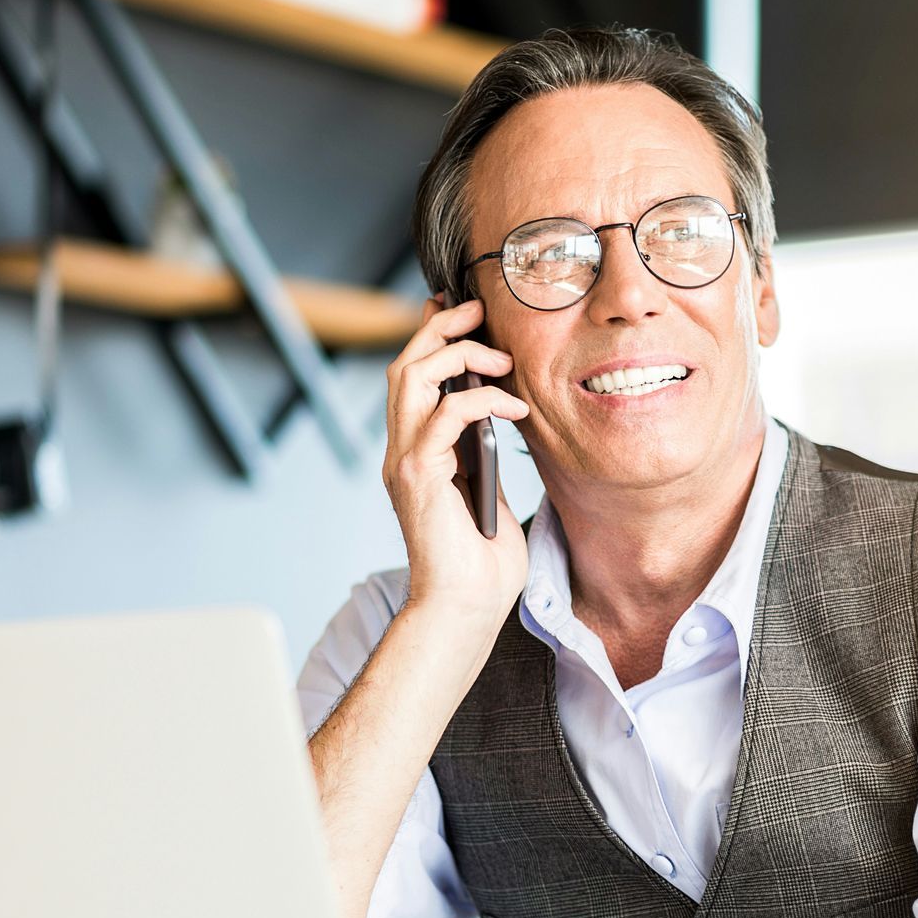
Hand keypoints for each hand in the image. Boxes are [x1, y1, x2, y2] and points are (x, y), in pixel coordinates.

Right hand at [383, 297, 529, 622]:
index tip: (463, 310)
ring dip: (456, 357)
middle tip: (478, 313)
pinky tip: (515, 407)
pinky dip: (482, 401)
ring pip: (410, 379)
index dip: (432, 336)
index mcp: (417, 452)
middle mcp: (402, 452)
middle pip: (404, 366)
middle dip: (440, 330)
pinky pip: (445, 416)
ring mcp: (405, 463)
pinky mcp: (418, 477)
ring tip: (500, 359)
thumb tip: (510, 416)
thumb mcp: (490, 491)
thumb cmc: (482, 561)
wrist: (466, 607)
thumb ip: (487, 454)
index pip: (413, 378)